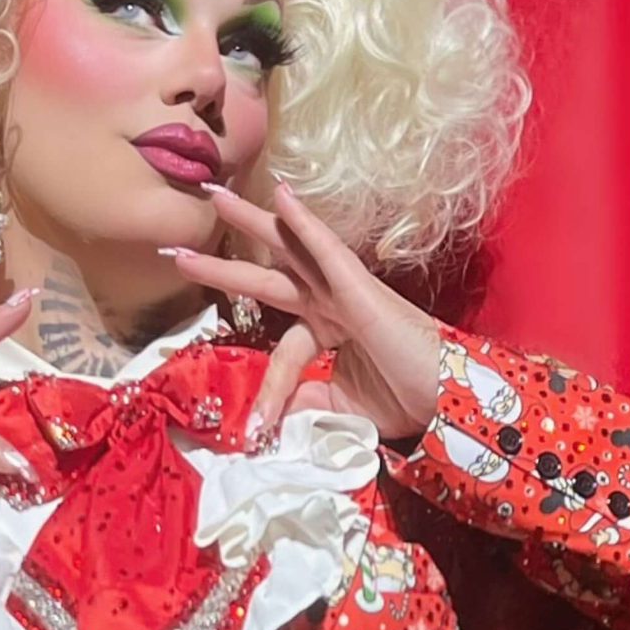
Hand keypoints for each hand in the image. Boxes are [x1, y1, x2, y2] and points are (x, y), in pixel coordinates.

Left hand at [170, 177, 446, 445]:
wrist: (450, 404)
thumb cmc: (409, 402)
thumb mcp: (343, 411)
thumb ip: (307, 405)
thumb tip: (275, 416)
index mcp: (330, 332)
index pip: (282, 355)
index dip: (269, 395)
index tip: (256, 435)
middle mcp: (332, 304)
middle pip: (269, 275)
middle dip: (224, 262)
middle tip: (178, 248)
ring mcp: (345, 291)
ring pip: (288, 250)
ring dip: (251, 222)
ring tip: (214, 195)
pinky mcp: (359, 288)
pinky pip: (327, 249)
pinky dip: (304, 223)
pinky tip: (280, 195)